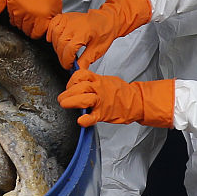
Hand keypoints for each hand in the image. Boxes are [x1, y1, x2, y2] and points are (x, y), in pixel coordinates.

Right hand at [6, 0, 62, 37]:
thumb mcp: (54, 8)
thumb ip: (48, 21)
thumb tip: (43, 30)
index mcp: (42, 18)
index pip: (35, 34)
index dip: (36, 32)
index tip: (36, 28)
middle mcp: (30, 15)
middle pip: (25, 30)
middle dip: (28, 27)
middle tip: (31, 21)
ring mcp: (19, 8)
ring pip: (16, 24)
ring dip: (20, 21)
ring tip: (26, 14)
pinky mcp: (12, 1)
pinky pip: (10, 15)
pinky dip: (14, 14)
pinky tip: (20, 9)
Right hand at [46, 0, 153, 69]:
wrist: (107, 20)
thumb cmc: (104, 32)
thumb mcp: (97, 50)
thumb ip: (86, 60)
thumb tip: (78, 70)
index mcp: (82, 34)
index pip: (68, 51)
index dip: (66, 61)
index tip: (69, 66)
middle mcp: (73, 26)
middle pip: (60, 45)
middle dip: (62, 57)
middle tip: (67, 61)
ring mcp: (68, 20)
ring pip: (55, 35)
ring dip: (56, 46)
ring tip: (63, 52)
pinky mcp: (65, 17)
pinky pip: (53, 24)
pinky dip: (50, 32)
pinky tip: (54, 39)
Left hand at [58, 69, 174, 127]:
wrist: (135, 102)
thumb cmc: (120, 92)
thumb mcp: (106, 80)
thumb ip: (92, 80)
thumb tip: (77, 80)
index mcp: (98, 80)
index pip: (81, 75)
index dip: (72, 79)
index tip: (69, 85)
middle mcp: (99, 89)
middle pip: (80, 86)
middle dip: (68, 92)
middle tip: (61, 98)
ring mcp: (101, 101)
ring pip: (85, 98)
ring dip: (72, 101)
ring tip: (64, 104)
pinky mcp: (104, 114)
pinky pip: (94, 117)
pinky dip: (86, 119)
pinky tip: (81, 120)